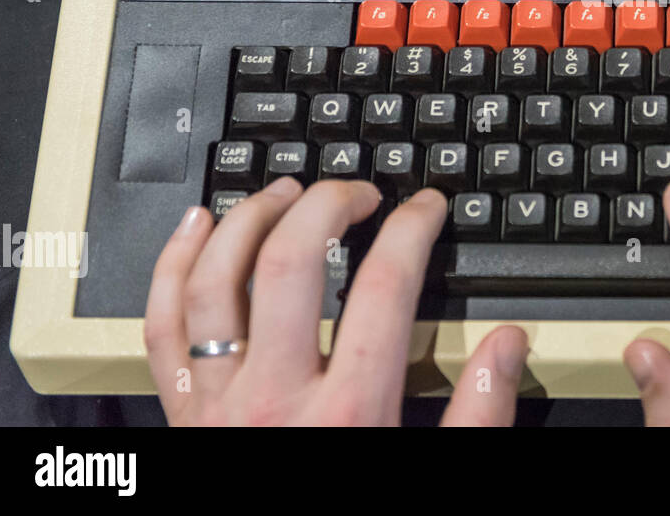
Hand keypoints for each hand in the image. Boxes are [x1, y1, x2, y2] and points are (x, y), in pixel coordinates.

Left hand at [145, 177, 528, 425]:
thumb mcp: (437, 477)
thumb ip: (480, 416)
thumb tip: (507, 346)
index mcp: (351, 412)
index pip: (385, 284)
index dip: (412, 227)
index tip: (425, 208)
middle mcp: (277, 399)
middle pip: (293, 263)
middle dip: (329, 204)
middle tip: (358, 190)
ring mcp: (220, 404)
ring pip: (217, 281)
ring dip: (250, 219)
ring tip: (284, 191)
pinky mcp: (184, 414)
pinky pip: (163, 326)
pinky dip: (172, 267)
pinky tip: (197, 228)